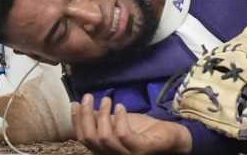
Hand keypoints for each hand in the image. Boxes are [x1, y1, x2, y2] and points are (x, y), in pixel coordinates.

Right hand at [71, 96, 191, 154]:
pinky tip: (121, 107)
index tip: (75, 102)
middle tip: (88, 96)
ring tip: (108, 100)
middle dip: (86, 116)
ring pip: (105, 138)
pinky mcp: (141, 149)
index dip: (77, 121)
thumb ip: (102, 119)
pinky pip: (124, 136)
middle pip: (91, 140)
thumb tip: (84, 108)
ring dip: (103, 115)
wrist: (171, 137)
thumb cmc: (143, 131)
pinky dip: (120, 119)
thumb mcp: (118, 123)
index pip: (84, 139)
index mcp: (105, 150)